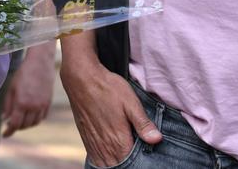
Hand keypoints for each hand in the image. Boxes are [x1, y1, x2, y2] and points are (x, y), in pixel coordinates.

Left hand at [1, 42, 54, 135]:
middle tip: (10, 124)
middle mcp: (33, 107)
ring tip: (20, 120)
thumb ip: (7, 105)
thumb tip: (4, 119)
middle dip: (16, 127)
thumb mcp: (11, 88)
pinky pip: (42, 117)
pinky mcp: (48, 103)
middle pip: (24, 125)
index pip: (14, 124)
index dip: (9, 131)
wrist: (40, 63)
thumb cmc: (23, 73)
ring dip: (26, 125)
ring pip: (34, 123)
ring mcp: (42, 105)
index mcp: (21, 103)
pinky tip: (30, 116)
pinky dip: (35, 120)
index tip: (4, 134)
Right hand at [59, 46, 160, 166]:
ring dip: (117, 163)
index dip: (141, 162)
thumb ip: (143, 124)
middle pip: (120, 166)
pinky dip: (105, 161)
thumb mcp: (130, 102)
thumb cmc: (107, 87)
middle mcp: (105, 145)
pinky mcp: (86, 138)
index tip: (149, 157)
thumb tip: (157, 140)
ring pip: (107, 164)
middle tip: (138, 157)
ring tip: (124, 154)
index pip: (133, 163)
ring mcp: (94, 143)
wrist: (80, 78)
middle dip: (129, 163)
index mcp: (119, 139)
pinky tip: (111, 155)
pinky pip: (96, 159)